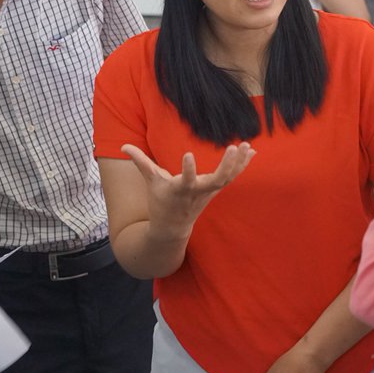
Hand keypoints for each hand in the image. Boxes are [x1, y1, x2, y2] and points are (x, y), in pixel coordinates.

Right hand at [121, 143, 255, 239]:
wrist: (173, 227)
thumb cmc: (160, 202)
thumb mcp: (150, 182)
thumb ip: (140, 161)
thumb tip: (123, 145)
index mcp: (180, 190)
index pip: (186, 180)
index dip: (188, 170)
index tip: (189, 154)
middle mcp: (197, 191)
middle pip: (216, 181)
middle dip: (226, 166)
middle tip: (233, 148)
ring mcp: (210, 192)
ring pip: (228, 178)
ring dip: (238, 163)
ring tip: (246, 145)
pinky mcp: (216, 189)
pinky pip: (232, 177)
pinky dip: (242, 165)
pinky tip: (251, 151)